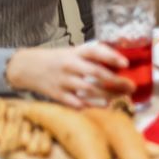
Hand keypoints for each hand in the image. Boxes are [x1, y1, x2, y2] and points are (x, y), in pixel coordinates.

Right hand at [6, 43, 133, 107]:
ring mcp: (63, 81)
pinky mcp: (57, 95)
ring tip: (120, 98)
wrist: (27, 67)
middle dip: (116, 80)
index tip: (126, 63)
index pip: (95, 52)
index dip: (111, 56)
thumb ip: (93, 57)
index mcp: (76, 52)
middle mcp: (70, 65)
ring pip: (89, 90)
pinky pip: (76, 102)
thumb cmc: (58, 59)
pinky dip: (90, 106)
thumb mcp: (73, 52)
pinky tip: (103, 107)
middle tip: (131, 86)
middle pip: (96, 73)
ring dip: (107, 95)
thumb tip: (120, 63)